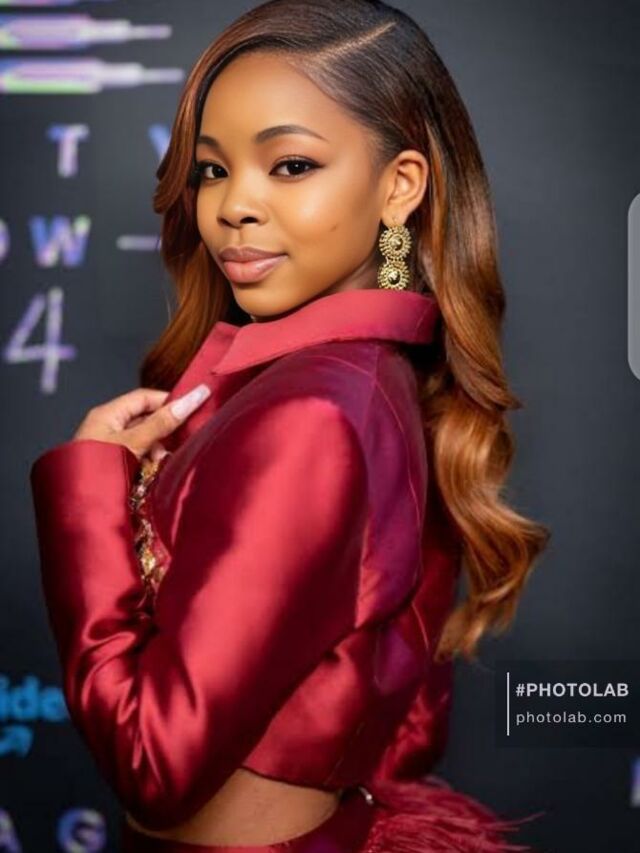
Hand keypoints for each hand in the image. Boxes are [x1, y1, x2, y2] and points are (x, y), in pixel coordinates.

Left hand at [72, 383, 211, 461]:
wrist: (79, 510)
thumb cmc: (97, 470)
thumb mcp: (134, 442)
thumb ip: (161, 423)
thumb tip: (191, 400)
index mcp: (107, 415)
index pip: (144, 398)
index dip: (168, 401)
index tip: (193, 407)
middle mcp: (108, 428)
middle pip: (146, 419)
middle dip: (166, 429)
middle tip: (186, 436)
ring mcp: (111, 449)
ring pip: (145, 441)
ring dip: (159, 449)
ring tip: (165, 460)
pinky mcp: (115, 469)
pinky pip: (140, 458)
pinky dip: (151, 462)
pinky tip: (158, 471)